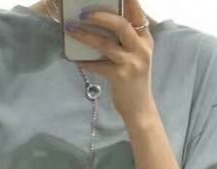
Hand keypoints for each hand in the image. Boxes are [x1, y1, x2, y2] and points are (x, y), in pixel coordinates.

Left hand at [65, 1, 156, 126]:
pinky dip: (86, 62)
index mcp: (145, 39)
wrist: (140, 109)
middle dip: (100, 16)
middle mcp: (141, 49)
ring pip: (106, 44)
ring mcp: (132, 63)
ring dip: (86, 36)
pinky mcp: (121, 77)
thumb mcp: (136, 55)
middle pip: (121, 25)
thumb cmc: (134, 80)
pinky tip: (75, 60)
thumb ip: (127, 39)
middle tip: (83, 13)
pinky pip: (99, 66)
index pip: (137, 13)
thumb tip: (103, 21)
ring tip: (71, 30)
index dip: (129, 0)